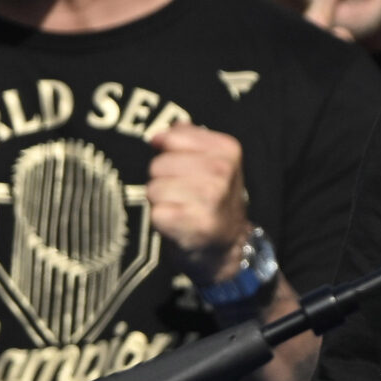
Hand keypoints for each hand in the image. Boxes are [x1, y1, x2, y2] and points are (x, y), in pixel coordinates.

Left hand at [147, 124, 250, 281]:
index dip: (170, 153)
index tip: (184, 167)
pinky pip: (155, 213)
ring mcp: (210, 199)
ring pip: (153, 188)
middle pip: (158, 165)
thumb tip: (158, 137)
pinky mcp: (195, 225)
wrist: (224, 243)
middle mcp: (222, 173)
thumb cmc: (210, 197)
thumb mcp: (210, 160)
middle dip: (163, 179)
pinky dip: (162, 220)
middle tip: (182, 192)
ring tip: (181, 207)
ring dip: (161, 200)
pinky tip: (180, 222)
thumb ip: (185, 138)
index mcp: (227, 150)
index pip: (171, 138)